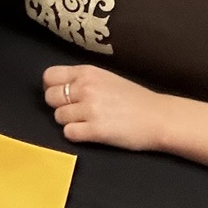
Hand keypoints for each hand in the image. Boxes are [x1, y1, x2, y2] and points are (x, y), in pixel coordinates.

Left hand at [44, 65, 166, 150]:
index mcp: (87, 72)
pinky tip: (88, 133)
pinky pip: (68, 133)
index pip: (49, 76)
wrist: (158, 117)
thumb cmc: (134, 98)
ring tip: (85, 123)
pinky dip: (75, 135)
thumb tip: (60, 86)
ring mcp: (90, 109)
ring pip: (58, 117)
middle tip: (74, 112)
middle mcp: (86, 88)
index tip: (60, 95)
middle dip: (58, 106)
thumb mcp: (106, 78)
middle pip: (50, 98)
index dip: (51, 87)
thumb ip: (83, 79)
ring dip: (68, 122)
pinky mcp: (95, 130)